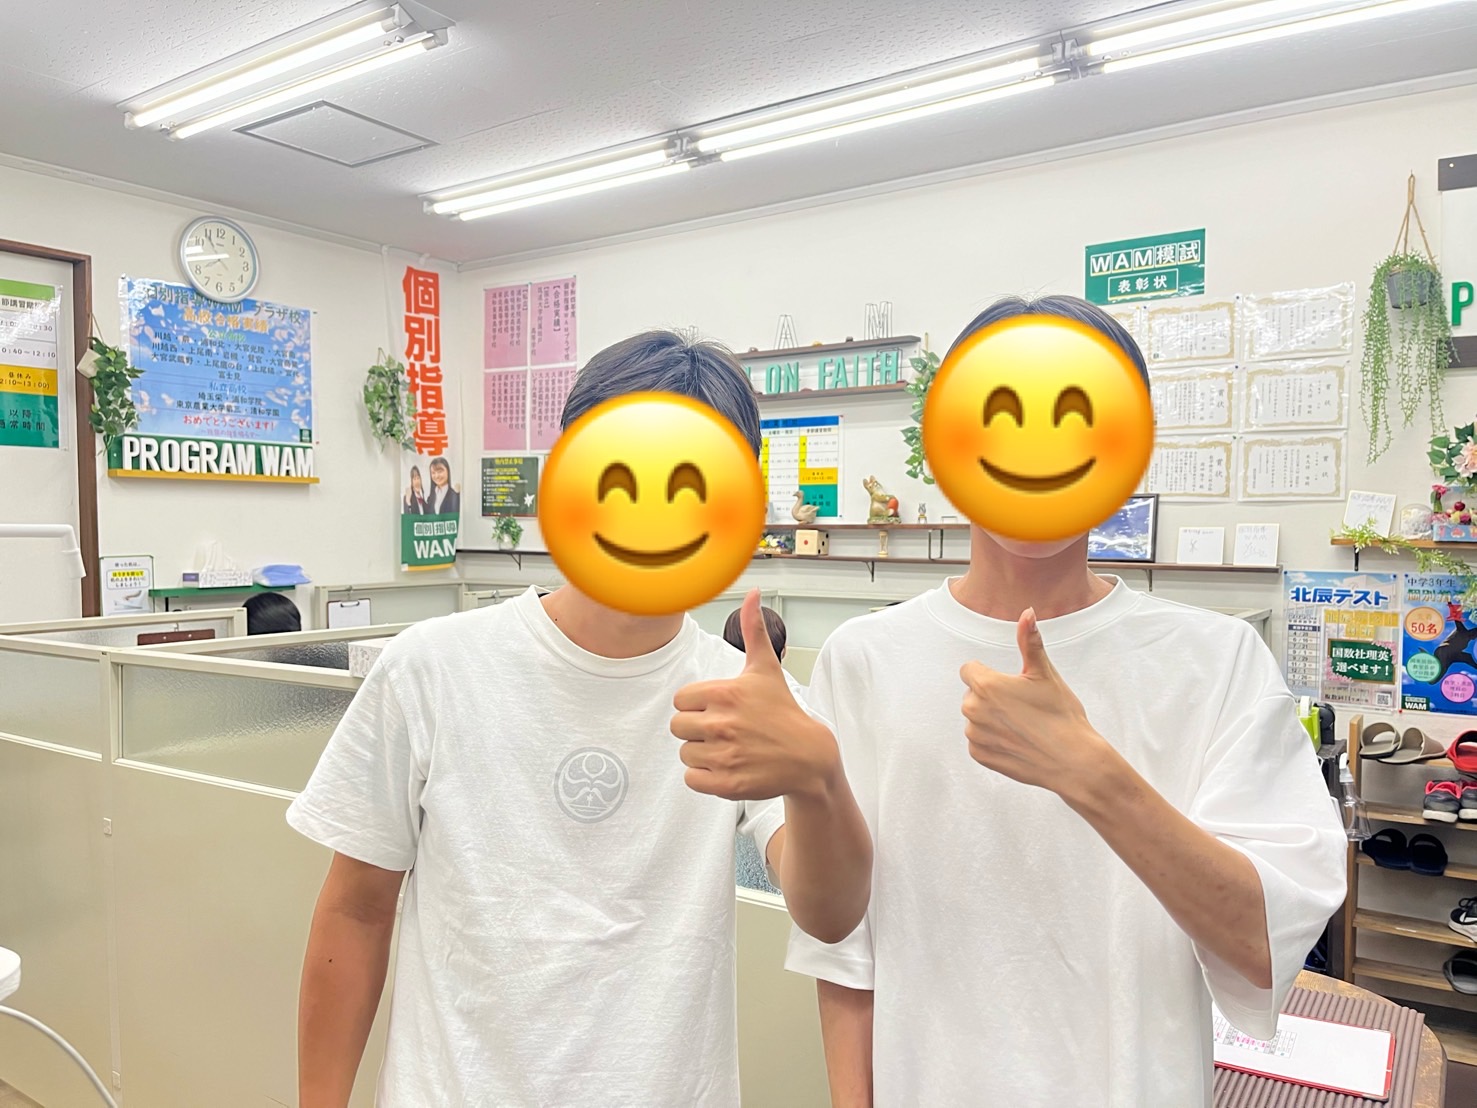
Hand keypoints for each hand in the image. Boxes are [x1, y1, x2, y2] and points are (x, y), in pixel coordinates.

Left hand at [671, 589, 838, 800]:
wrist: (809, 756)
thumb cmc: (782, 711)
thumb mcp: (766, 669)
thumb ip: (753, 630)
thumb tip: (752, 593)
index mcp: (724, 693)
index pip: (680, 701)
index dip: (697, 706)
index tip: (719, 709)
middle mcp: (722, 723)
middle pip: (678, 727)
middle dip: (698, 729)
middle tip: (725, 730)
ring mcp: (724, 755)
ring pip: (685, 753)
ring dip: (702, 753)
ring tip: (729, 748)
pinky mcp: (726, 783)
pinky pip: (692, 778)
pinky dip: (705, 776)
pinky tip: (728, 766)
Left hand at [960, 608, 1114, 796]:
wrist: (1072, 760)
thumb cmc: (1060, 716)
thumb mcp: (1045, 673)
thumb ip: (1029, 641)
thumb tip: (1027, 613)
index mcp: (986, 685)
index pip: (970, 669)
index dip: (990, 674)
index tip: (1010, 684)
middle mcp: (973, 710)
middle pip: (973, 694)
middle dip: (991, 696)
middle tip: (1022, 706)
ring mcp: (975, 735)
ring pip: (976, 718)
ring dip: (991, 718)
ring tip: (1022, 725)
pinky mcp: (979, 755)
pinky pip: (979, 741)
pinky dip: (993, 740)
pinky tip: (1017, 741)